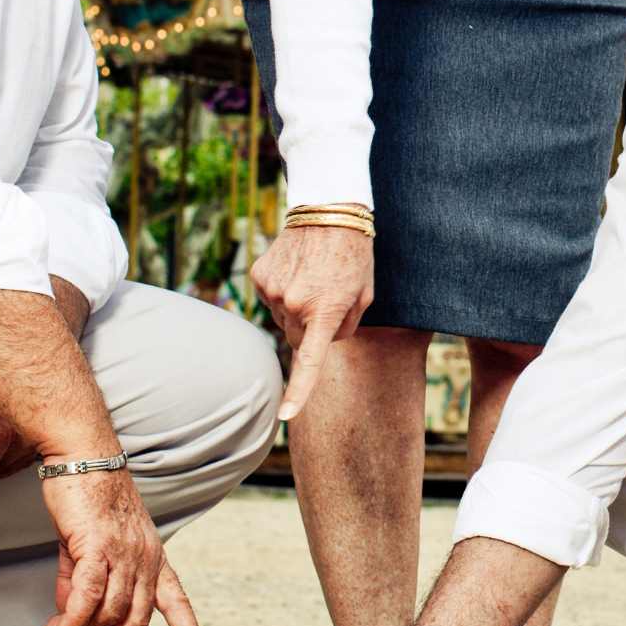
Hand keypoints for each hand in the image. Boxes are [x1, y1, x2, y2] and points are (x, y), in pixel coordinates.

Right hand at [39, 468, 209, 625]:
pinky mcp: (98, 546)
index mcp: (153, 556)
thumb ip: (84, 583)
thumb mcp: (91, 545)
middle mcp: (145, 558)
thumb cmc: (88, 496)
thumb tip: (70, 620)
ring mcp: (125, 553)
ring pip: (113, 611)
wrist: (84, 454)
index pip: (176, 599)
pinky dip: (74, 620)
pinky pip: (89, 596)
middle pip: (138, 620)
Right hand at [250, 221, 374, 421]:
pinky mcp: (260, 276)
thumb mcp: (365, 295)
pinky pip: (271, 298)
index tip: (286, 416)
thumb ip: (346, 327)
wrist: (329, 209)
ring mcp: (273, 290)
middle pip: (297, 338)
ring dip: (296, 308)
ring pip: (282, 318)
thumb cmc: (355, 255)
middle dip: (311, 328)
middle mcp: (293, 305)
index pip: (309, 362)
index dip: (298, 391)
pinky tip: (297, 270)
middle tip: (327, 299)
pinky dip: (282, 291)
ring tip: (313, 278)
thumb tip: (323, 342)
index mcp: (324, 312)